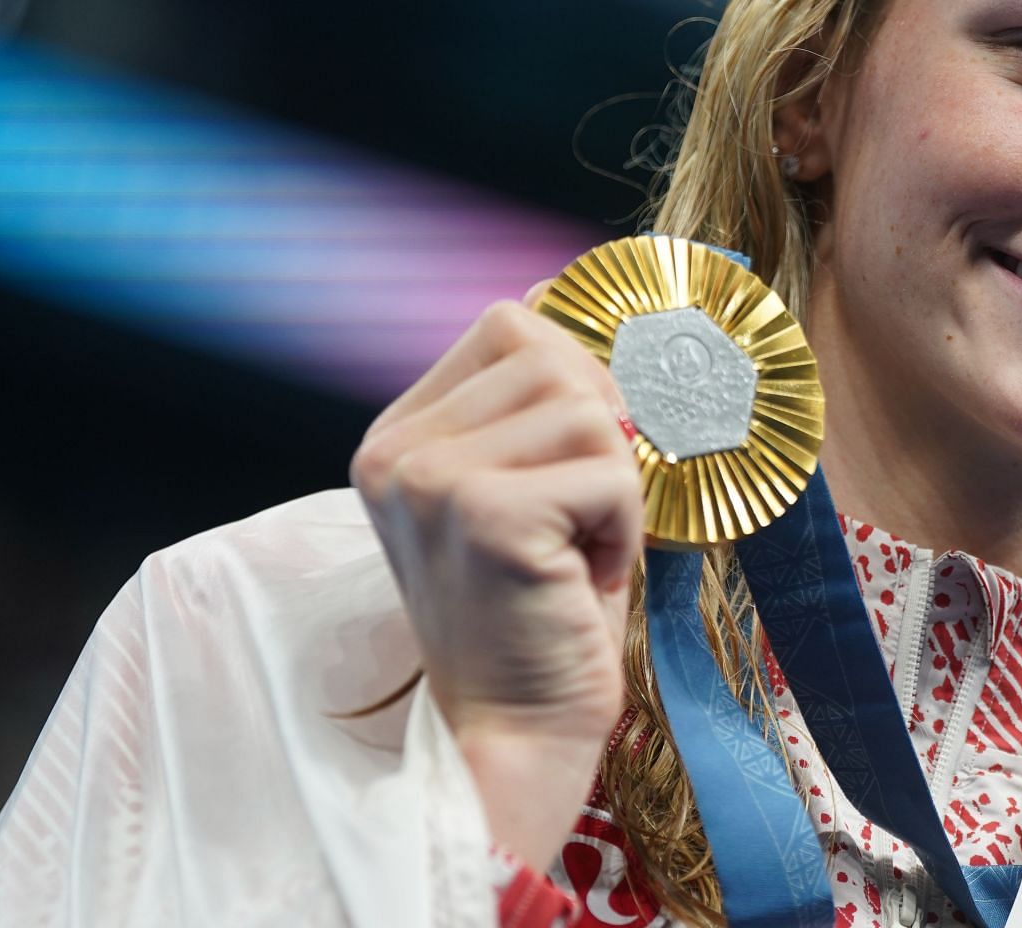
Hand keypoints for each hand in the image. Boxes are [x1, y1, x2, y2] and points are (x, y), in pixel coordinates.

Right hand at [350, 278, 642, 865]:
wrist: (518, 733)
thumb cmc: (542, 611)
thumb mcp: (531, 486)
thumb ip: (534, 398)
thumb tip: (555, 288)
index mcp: (399, 434)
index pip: (510, 325)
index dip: (576, 380)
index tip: (573, 465)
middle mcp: (397, 449)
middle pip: (555, 356)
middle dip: (602, 435)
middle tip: (582, 520)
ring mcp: (431, 479)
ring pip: (590, 410)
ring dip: (616, 485)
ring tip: (580, 551)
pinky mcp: (484, 515)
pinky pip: (612, 471)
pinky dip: (624, 525)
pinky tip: (585, 577)